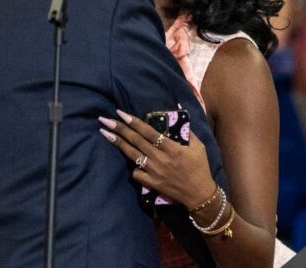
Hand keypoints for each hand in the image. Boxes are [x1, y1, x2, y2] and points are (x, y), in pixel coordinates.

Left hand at [99, 110, 215, 208]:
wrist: (199, 194)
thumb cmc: (200, 167)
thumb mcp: (198, 146)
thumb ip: (187, 130)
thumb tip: (177, 111)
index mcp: (171, 148)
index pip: (148, 132)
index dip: (134, 122)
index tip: (121, 113)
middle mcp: (160, 158)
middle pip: (136, 141)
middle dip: (119, 129)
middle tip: (105, 120)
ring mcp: (154, 171)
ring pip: (132, 155)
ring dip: (117, 143)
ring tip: (105, 133)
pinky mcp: (151, 183)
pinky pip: (136, 173)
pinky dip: (133, 167)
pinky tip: (130, 161)